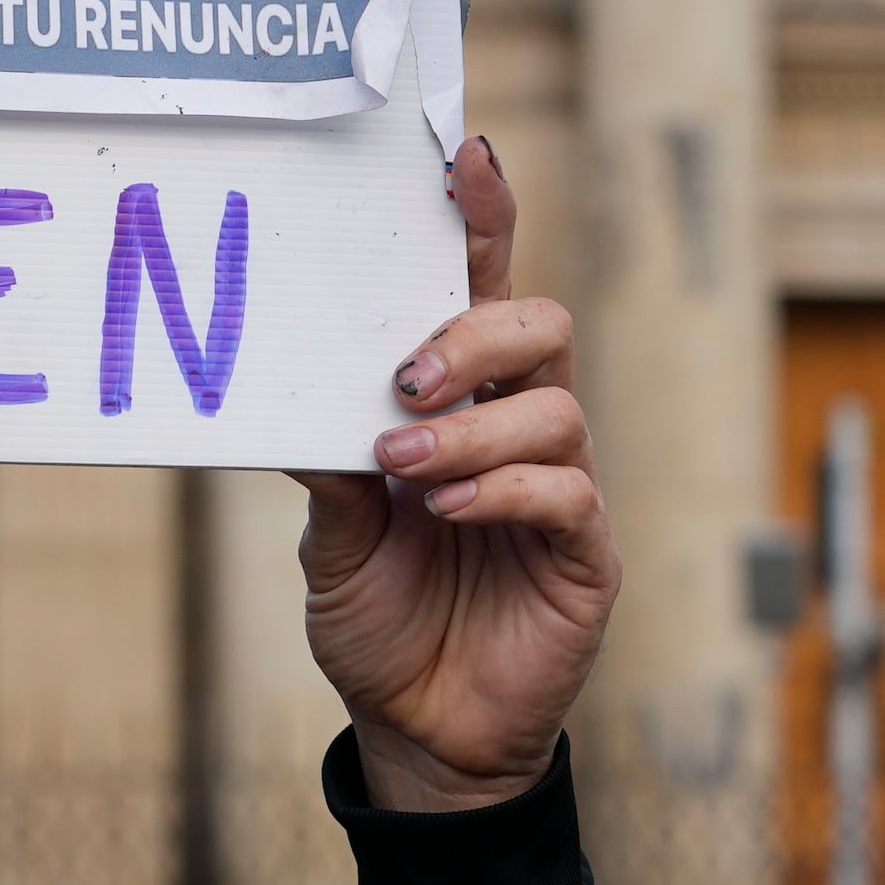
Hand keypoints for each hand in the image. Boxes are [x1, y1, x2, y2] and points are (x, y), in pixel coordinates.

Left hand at [294, 137, 616, 814]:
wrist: (415, 728)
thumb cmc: (379, 614)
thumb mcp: (332, 534)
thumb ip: (330, 460)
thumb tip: (298, 390)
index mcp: (459, 400)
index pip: (481, 288)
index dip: (485, 218)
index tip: (465, 156)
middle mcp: (518, 427)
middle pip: (540, 325)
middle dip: (475, 331)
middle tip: (404, 375)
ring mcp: (561, 487)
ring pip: (555, 407)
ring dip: (473, 426)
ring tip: (404, 463)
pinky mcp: (586, 554)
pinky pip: (568, 493)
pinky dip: (504, 488)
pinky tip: (448, 507)